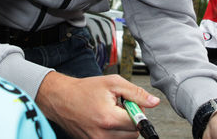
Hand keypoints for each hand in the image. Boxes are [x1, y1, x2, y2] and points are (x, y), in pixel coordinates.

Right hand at [36, 71, 159, 137]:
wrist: (62, 98)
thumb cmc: (86, 89)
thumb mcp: (113, 83)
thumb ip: (136, 93)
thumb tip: (154, 102)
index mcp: (109, 119)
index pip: (138, 123)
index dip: (137, 110)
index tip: (130, 103)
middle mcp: (103, 135)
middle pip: (133, 133)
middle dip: (131, 119)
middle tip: (120, 106)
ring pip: (125, 138)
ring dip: (123, 126)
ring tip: (112, 112)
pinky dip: (114, 131)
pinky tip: (106, 120)